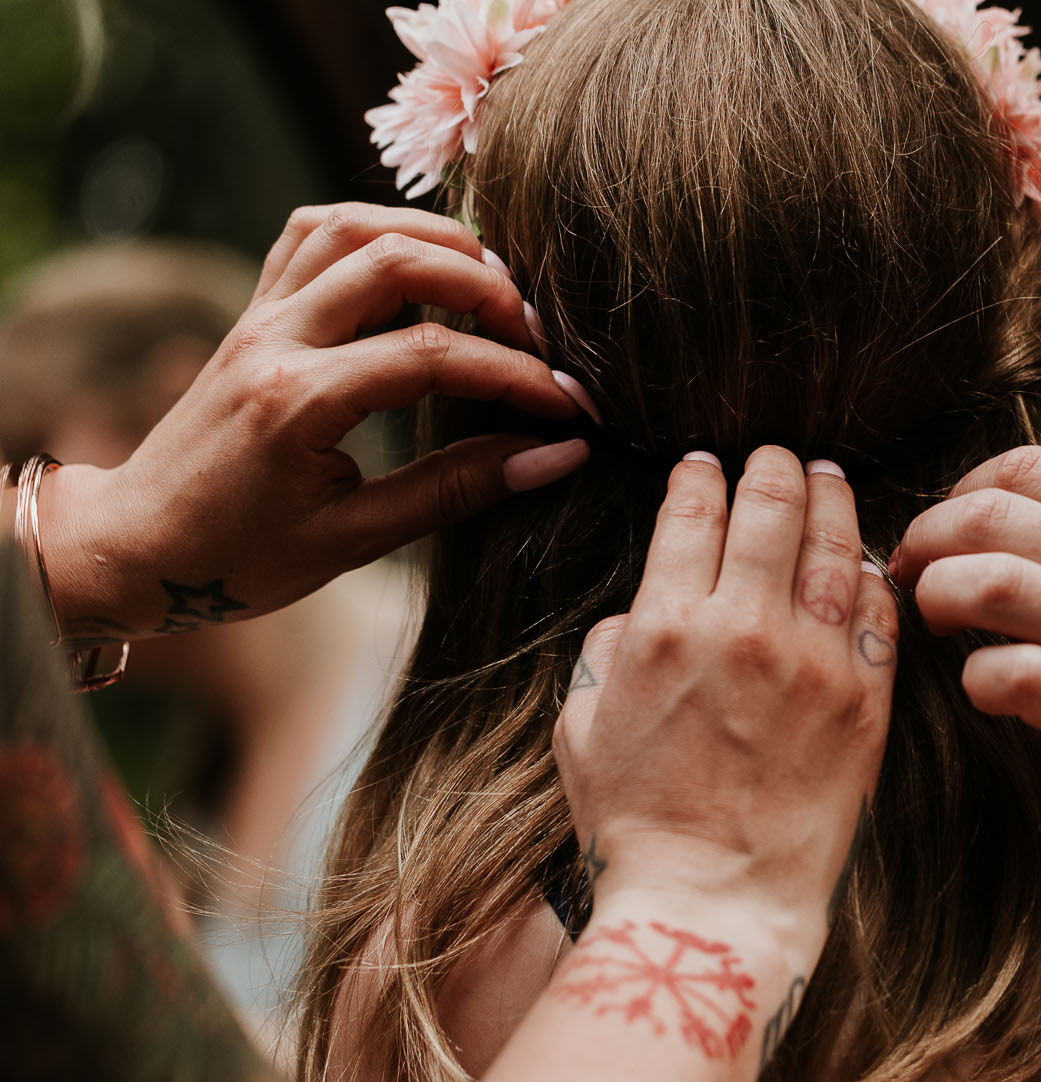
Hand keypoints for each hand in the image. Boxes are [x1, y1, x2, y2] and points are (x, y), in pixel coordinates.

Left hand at [31, 203, 587, 639]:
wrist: (133, 546)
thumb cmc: (239, 560)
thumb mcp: (354, 540)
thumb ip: (456, 490)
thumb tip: (556, 458)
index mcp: (295, 402)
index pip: (429, 357)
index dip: (515, 376)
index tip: (571, 407)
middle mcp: (271, 341)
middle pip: (393, 261)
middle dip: (484, 287)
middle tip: (540, 335)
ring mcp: (254, 318)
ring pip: (347, 226)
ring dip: (430, 238)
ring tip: (493, 284)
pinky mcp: (250, 314)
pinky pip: (309, 236)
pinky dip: (373, 232)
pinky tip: (420, 267)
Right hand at [553, 449, 898, 934]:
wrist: (714, 900)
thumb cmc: (637, 824)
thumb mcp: (583, 725)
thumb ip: (610, 650)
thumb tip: (643, 611)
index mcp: (663, 626)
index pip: (692, 513)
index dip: (700, 476)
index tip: (705, 466)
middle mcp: (743, 629)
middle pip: (771, 509)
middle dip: (773, 469)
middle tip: (779, 457)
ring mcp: (813, 663)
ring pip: (835, 548)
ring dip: (832, 502)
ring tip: (830, 480)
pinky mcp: (865, 702)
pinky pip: (880, 616)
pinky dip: (874, 578)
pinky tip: (868, 565)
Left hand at [892, 445, 1040, 882]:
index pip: (1031, 466)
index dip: (965, 489)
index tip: (949, 525)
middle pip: (990, 512)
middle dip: (928, 538)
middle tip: (912, 573)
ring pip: (983, 583)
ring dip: (936, 601)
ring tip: (935, 627)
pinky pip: (1007, 677)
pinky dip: (978, 682)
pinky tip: (987, 694)